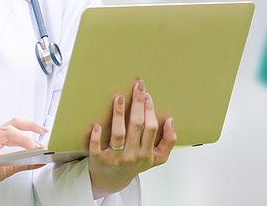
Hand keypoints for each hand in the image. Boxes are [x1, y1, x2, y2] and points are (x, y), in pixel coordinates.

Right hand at [0, 118, 48, 200]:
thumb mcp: (7, 169)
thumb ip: (23, 164)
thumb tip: (41, 161)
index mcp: (0, 141)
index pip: (19, 130)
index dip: (33, 132)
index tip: (45, 137)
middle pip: (14, 124)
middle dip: (31, 125)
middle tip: (43, 131)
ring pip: (6, 129)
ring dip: (21, 136)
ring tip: (32, 145)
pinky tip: (7, 132)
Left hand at [88, 80, 175, 199]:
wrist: (113, 180)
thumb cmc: (135, 163)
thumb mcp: (157, 157)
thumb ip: (169, 141)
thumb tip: (171, 120)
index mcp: (147, 153)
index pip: (151, 127)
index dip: (150, 110)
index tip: (147, 95)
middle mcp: (132, 155)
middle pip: (137, 126)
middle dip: (138, 104)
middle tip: (137, 87)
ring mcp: (115, 158)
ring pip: (118, 134)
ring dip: (119, 114)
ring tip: (119, 98)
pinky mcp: (99, 160)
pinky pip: (97, 148)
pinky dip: (96, 137)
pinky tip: (96, 125)